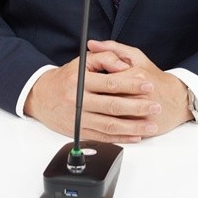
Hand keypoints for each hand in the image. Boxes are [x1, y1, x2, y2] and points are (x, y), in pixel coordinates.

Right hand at [23, 41, 191, 142]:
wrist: (41, 96)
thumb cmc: (65, 77)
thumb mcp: (82, 62)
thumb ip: (105, 58)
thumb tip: (124, 66)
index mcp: (80, 82)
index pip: (110, 84)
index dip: (131, 84)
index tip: (148, 85)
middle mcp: (78, 101)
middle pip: (112, 106)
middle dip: (137, 108)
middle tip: (156, 107)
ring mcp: (78, 119)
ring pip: (109, 125)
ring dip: (133, 127)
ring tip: (151, 125)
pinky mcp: (78, 132)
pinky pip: (102, 137)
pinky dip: (120, 138)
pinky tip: (135, 136)